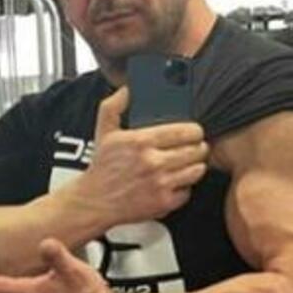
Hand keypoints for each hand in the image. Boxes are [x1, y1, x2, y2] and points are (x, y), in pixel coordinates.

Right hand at [53, 87, 208, 228]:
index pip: (186, 131)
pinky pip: (188, 190)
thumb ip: (115, 105)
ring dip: (195, 165)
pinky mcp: (164, 202)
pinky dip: (185, 186)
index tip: (194, 132)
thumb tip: (128, 89)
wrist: (94, 201)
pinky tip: (175, 181)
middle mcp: (153, 162)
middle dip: (198, 147)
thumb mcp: (104, 131)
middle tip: (194, 147)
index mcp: (141, 141)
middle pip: (197, 150)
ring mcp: (160, 183)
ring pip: (197, 170)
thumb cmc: (102, 166)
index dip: (195, 130)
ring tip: (187, 163)